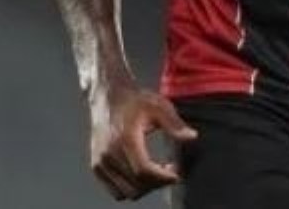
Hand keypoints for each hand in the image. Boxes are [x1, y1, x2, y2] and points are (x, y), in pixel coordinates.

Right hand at [88, 82, 197, 200]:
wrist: (108, 96)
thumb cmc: (135, 100)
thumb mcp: (159, 106)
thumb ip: (175, 124)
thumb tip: (192, 137)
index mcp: (125, 139)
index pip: (143, 171)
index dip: (162, 178)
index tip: (177, 174)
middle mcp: (108, 153)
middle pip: (135, 186)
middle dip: (157, 183)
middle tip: (170, 171)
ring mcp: (100, 162)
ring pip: (125, 192)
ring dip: (144, 188)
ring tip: (157, 172)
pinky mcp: (96, 166)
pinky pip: (115, 190)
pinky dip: (130, 188)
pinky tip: (143, 173)